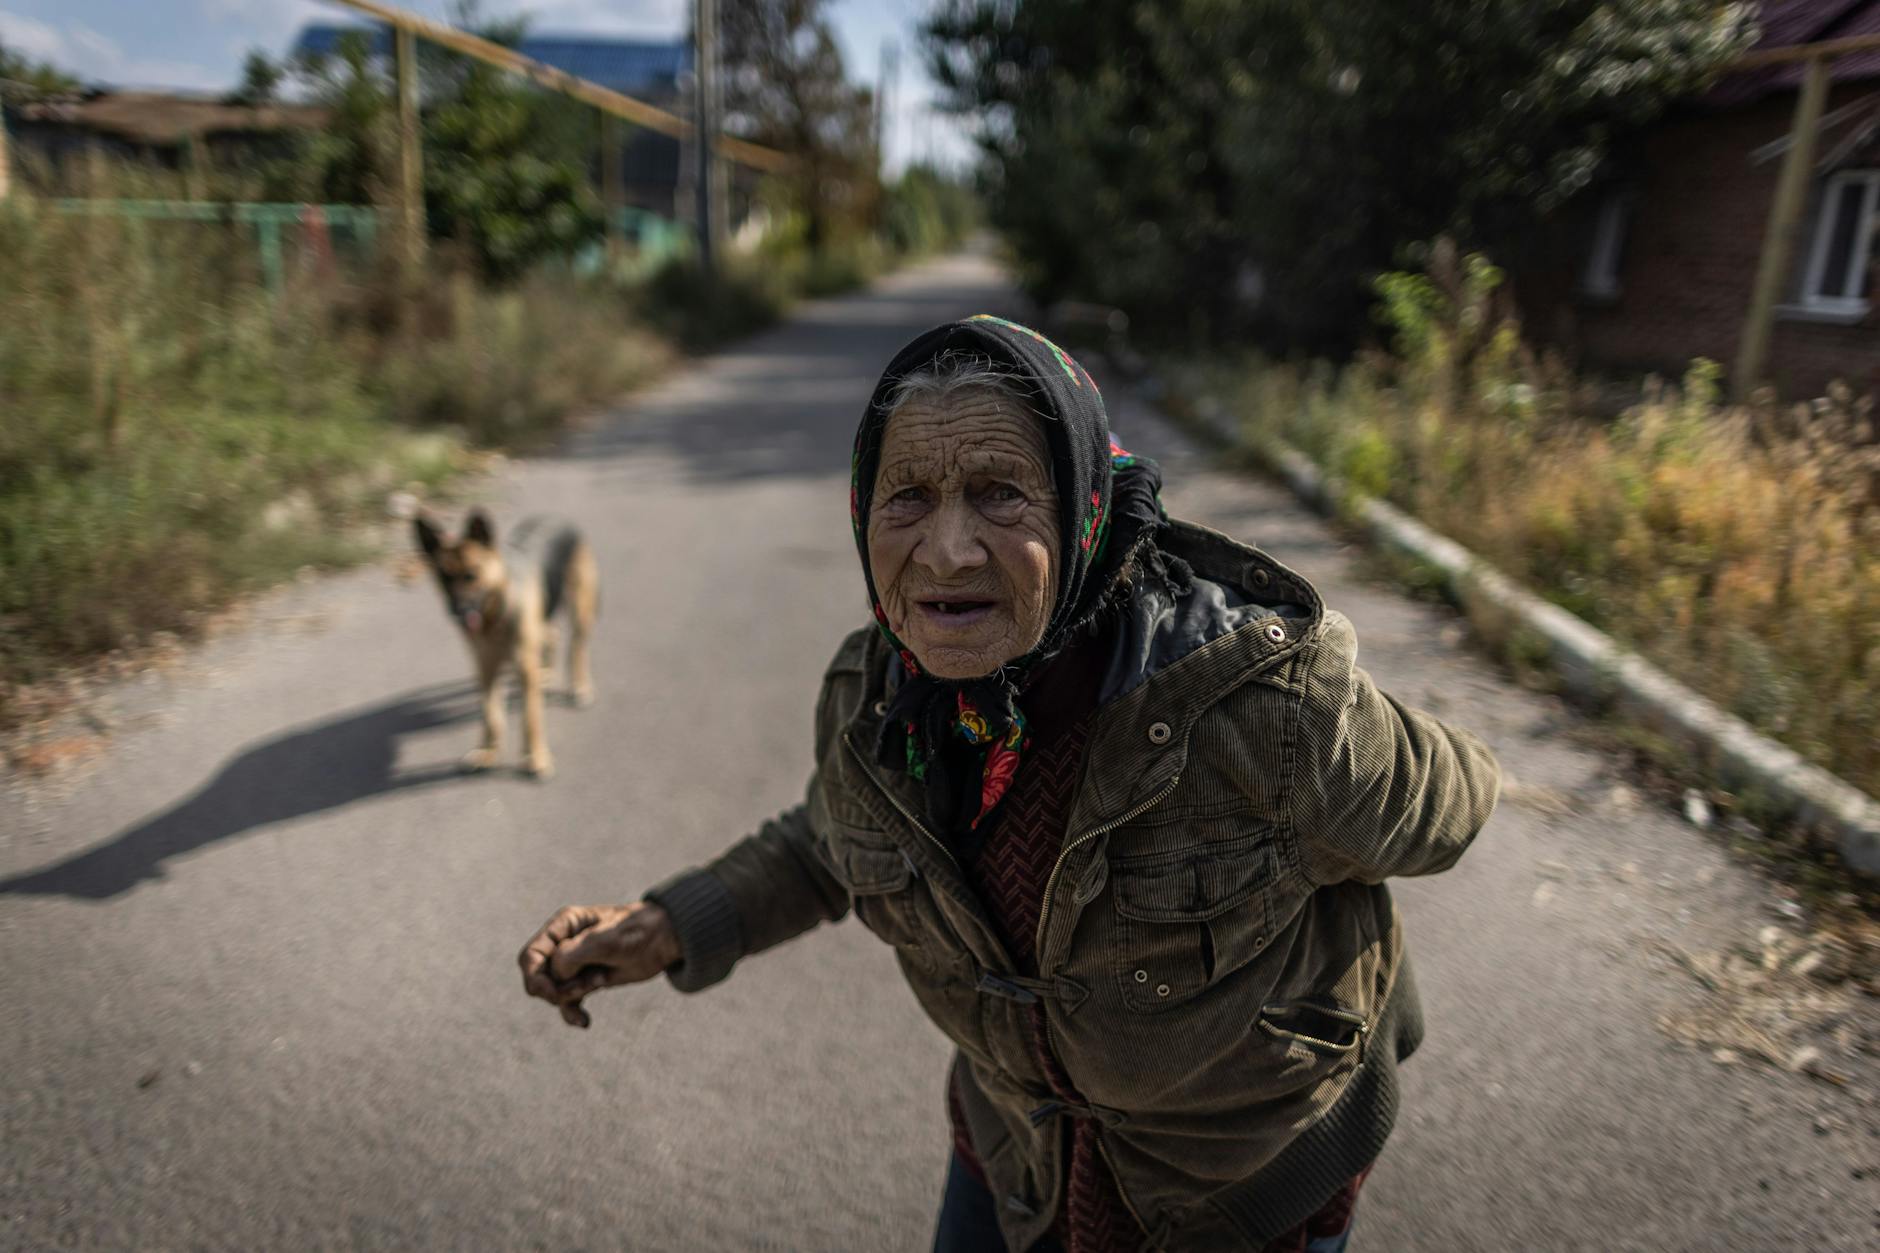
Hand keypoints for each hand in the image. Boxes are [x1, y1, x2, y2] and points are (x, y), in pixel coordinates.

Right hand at [517, 902, 680, 1028]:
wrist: (663, 941)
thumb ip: (575, 954)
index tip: (553, 993)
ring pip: (553, 992)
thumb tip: (555, 973)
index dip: (534, 977)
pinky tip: (585, 1022)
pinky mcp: (585, 980)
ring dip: (570, 998)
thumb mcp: (606, 940)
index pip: (531, 955)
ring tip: (600, 983)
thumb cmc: (636, 932)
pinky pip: (568, 1002)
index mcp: (563, 926)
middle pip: (537, 977)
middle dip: (555, 989)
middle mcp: (563, 944)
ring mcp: (573, 964)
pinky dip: (573, 1013)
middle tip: (582, 989)